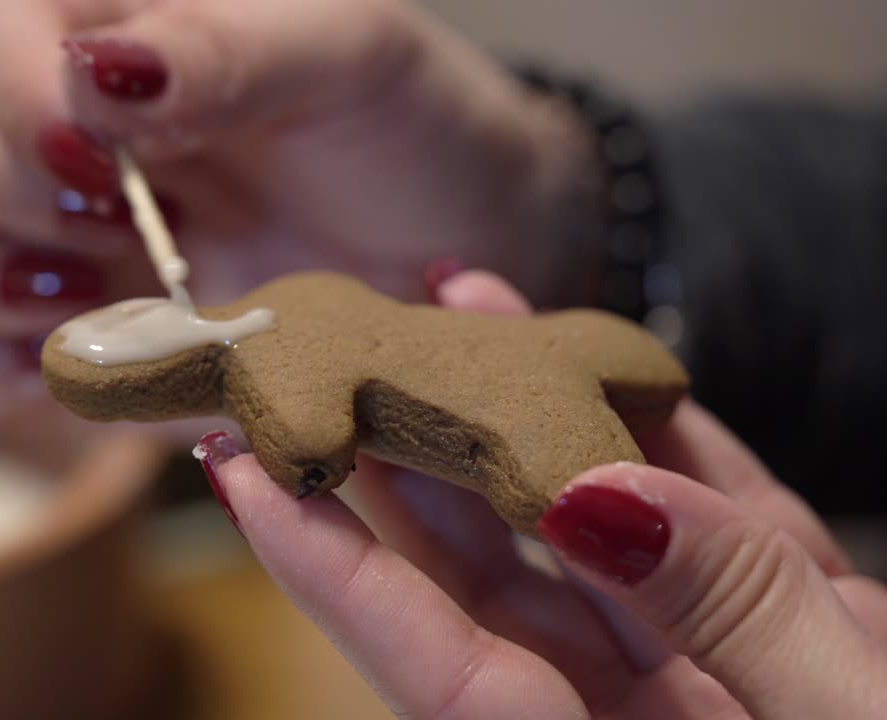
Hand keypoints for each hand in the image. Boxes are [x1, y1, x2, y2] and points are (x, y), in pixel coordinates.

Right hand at [0, 0, 604, 432]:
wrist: (441, 253)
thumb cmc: (398, 132)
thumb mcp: (349, 56)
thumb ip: (226, 48)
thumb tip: (93, 76)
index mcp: (89, 29)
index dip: (16, 104)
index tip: (114, 168)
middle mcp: (24, 129)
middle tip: (107, 231)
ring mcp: (11, 242)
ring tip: (72, 302)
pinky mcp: (26, 349)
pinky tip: (50, 369)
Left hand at [197, 269, 886, 719]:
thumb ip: (743, 620)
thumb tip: (604, 490)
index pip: (436, 667)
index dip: (332, 565)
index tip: (238, 470)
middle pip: (488, 581)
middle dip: (405, 454)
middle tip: (333, 347)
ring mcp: (716, 670)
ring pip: (589, 532)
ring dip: (521, 416)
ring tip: (453, 301)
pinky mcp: (797, 625)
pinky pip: (713, 523)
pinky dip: (666, 441)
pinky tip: (606, 362)